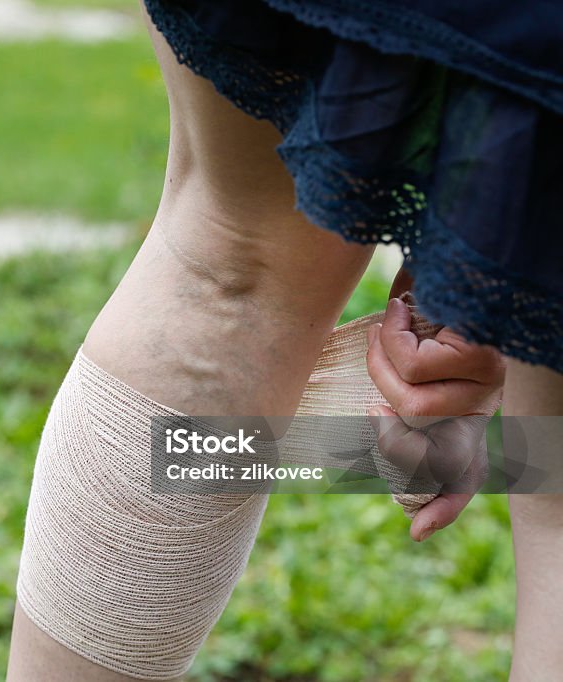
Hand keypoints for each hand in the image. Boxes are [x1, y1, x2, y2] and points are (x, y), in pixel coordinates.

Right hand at [366, 294, 504, 540]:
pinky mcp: (484, 356)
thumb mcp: (395, 359)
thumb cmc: (412, 304)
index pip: (463, 473)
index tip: (418, 534)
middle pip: (428, 455)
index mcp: (464, 410)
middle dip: (387, 438)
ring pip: (414, 406)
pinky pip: (416, 369)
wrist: (439, 256)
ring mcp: (488, 381)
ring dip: (381, 368)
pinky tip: (399, 310)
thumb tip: (366, 427)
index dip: (444, 505)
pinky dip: (390, 339)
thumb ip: (390, 395)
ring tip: (385, 333)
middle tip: (372, 409)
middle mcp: (483, 402)